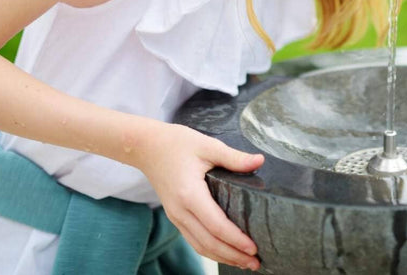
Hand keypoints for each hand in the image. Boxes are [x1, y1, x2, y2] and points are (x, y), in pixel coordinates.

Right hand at [137, 123, 264, 269]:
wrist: (146, 147)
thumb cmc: (177, 144)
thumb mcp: (208, 146)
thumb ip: (234, 158)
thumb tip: (260, 161)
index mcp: (189, 195)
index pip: (216, 225)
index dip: (236, 239)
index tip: (254, 248)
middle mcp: (180, 211)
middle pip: (209, 242)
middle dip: (233, 255)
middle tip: (256, 263)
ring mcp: (176, 216)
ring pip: (200, 246)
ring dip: (223, 257)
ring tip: (245, 263)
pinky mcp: (175, 217)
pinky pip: (194, 240)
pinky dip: (211, 250)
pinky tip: (225, 253)